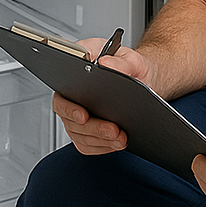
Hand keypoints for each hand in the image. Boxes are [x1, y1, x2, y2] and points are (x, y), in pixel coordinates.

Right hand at [50, 40, 153, 156]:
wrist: (142, 80)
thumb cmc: (130, 66)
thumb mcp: (130, 59)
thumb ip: (120, 61)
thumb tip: (106, 64)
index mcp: (76, 75)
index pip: (62, 95)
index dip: (69, 108)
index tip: (84, 116)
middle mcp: (72, 96)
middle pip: (71, 120)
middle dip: (93, 129)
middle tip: (113, 130)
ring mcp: (77, 116)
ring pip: (80, 136)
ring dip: (100, 140)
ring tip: (120, 138)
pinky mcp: (86, 131)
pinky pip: (88, 145)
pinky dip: (103, 147)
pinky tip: (116, 143)